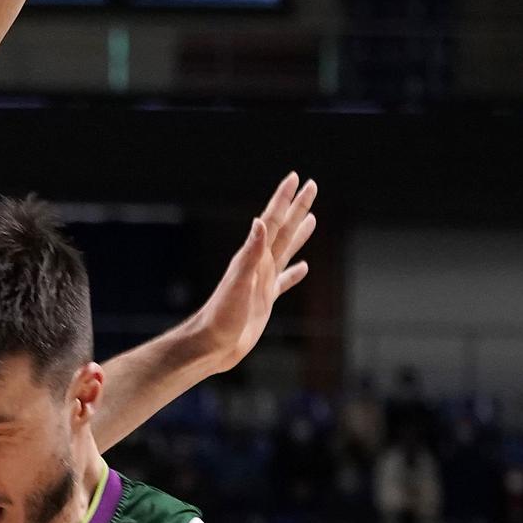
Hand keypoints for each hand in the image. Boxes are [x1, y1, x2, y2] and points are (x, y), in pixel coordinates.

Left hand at [189, 175, 317, 376]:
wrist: (211, 345)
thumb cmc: (221, 317)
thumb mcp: (237, 283)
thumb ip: (250, 253)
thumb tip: (260, 221)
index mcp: (254, 258)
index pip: (273, 221)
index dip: (284, 199)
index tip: (296, 178)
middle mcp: (259, 265)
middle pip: (284, 230)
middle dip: (297, 207)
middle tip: (311, 185)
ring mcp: (262, 282)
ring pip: (286, 251)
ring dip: (299, 234)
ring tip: (312, 218)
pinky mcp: (264, 301)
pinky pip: (284, 282)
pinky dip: (294, 273)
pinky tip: (304, 267)